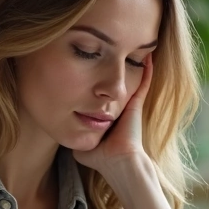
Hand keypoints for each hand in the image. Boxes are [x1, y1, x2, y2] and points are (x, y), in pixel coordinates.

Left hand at [73, 54, 153, 174]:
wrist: (118, 161)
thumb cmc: (99, 157)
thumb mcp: (80, 144)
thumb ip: (72, 134)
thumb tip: (60, 129)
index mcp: (107, 116)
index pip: (100, 95)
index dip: (95, 82)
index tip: (87, 68)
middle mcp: (119, 108)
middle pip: (114, 84)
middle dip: (112, 68)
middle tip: (110, 49)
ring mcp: (129, 104)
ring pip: (130, 79)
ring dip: (132, 65)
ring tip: (131, 47)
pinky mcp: (136, 103)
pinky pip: (144, 82)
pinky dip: (148, 70)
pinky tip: (148, 56)